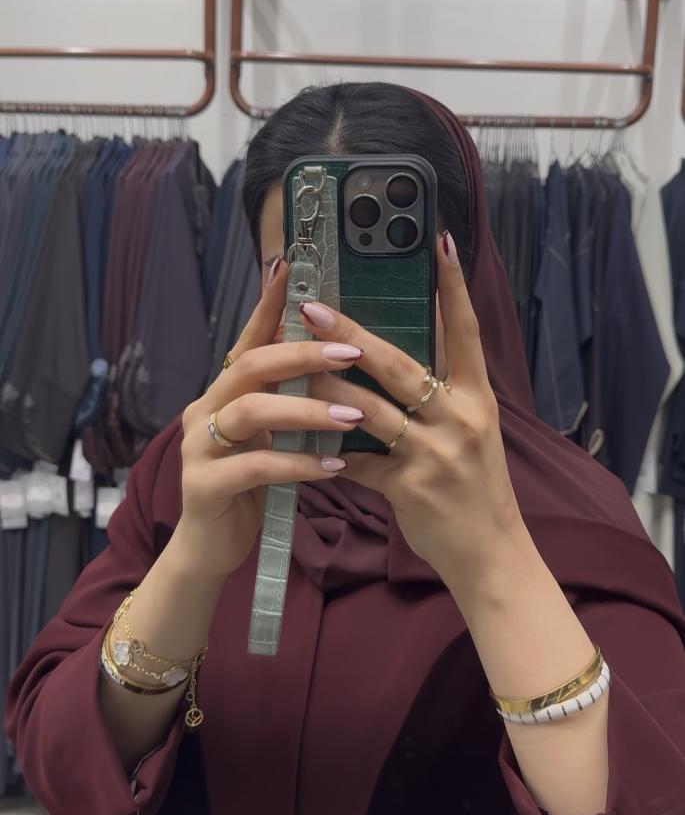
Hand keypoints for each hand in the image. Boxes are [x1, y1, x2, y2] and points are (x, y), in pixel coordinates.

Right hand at [178, 256, 367, 575]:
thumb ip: (289, 402)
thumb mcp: (271, 437)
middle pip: (251, 366)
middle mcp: (205, 410)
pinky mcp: (204, 486)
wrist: (210, 547)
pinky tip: (333, 468)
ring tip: (354, 416)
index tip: (292, 267)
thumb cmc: (251, 487)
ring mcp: (199, 447)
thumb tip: (339, 363)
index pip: (249, 339)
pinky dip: (298, 464)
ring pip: (252, 412)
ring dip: (307, 411)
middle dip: (302, 354)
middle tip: (350, 352)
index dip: (269, 304)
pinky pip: (256, 467)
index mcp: (225, 393)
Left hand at [297, 230, 525, 592]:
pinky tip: (304, 445)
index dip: (453, 287)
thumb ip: (442, 395)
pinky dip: (330, 454)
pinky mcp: (410, 487)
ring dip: (326, 388)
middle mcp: (460, 418)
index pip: (465, 332)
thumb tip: (395, 357)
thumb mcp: (473, 433)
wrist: (492, 555)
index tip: (438, 241)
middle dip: (351, 334)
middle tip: (313, 307)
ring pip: (369, 409)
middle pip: (399, 364)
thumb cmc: (478, 489)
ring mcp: (435, 453)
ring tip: (292, 367)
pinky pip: (358, 463)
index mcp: (478, 399)